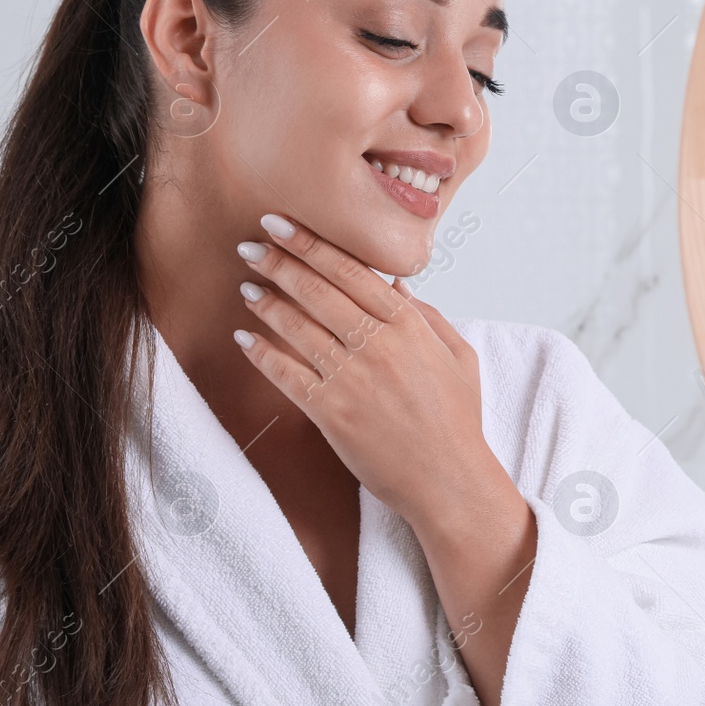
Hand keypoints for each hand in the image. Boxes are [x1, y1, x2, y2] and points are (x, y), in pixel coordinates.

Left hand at [233, 212, 497, 527]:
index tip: (282, 225)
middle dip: (279, 262)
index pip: (351, 271)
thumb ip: (427, 317)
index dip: (311, 245)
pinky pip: (285, 373)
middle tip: (251, 244)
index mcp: (410, 325)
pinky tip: (245, 338)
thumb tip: (395, 285)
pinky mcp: (331, 411)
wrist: (449, 480)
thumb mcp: (459, 357)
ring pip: (297, 326)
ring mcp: (352, 377)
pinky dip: (261, 353)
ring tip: (246, 285)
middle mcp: (378, 344)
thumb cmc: (459, 420)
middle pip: (318, 290)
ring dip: (265, 302)